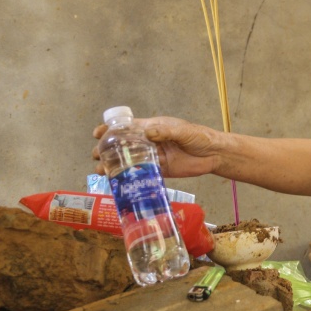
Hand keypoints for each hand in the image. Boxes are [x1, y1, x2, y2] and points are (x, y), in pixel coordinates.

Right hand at [92, 117, 223, 177]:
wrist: (214, 154)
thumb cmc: (199, 137)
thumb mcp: (182, 131)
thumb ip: (165, 132)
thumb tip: (148, 133)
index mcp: (152, 128)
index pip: (128, 128)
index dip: (111, 130)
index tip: (98, 133)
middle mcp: (150, 142)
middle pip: (125, 145)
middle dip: (108, 149)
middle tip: (96, 155)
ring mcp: (155, 157)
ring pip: (131, 161)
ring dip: (116, 165)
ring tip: (102, 171)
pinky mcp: (162, 171)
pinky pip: (144, 174)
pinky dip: (131, 177)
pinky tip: (119, 182)